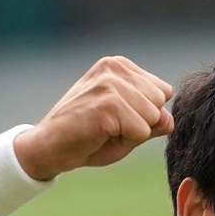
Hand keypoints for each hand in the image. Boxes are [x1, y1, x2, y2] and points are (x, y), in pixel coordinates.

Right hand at [14, 56, 173, 181]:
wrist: (45, 149)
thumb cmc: (83, 139)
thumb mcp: (124, 128)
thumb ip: (151, 122)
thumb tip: (168, 120)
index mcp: (119, 66)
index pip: (162, 91)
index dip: (143, 115)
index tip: (113, 121)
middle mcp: (115, 68)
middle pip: (159, 103)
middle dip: (139, 124)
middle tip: (106, 129)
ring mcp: (110, 84)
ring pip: (152, 117)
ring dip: (130, 134)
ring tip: (102, 132)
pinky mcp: (107, 105)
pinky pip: (140, 131)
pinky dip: (124, 142)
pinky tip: (98, 136)